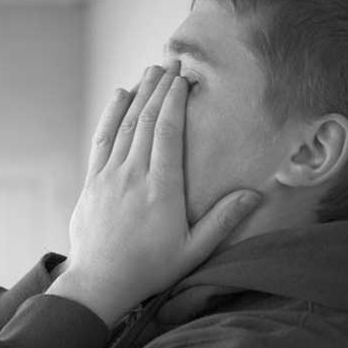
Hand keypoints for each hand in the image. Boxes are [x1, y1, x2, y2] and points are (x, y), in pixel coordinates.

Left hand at [47, 62, 261, 326]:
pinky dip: (111, 115)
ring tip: (151, 72)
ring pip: (124, 125)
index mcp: (160, 189)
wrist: (99, 283)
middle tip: (171, 63)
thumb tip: (255, 194)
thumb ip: (222, 221)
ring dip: (138, 95)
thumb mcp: (192, 251)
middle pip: (146, 121)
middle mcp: (133, 176)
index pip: (167, 132)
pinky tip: (119, 96)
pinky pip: (101, 139)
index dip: (175, 101)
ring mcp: (108, 176)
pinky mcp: (92, 182)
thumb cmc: (149, 270)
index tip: (184, 79)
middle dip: (159, 88)